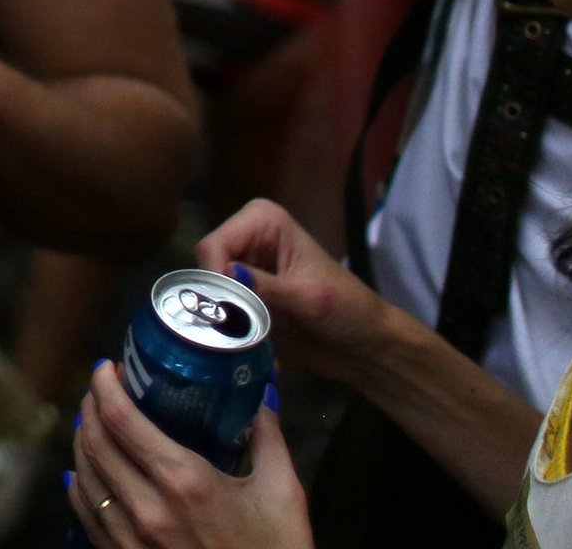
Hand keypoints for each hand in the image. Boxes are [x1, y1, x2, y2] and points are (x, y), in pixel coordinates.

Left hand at [73, 359, 310, 548]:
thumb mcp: (282, 491)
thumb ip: (268, 435)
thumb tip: (263, 391)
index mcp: (184, 480)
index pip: (121, 419)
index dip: (104, 386)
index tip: (106, 368)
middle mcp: (148, 507)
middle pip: (95, 442)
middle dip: (90, 406)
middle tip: (100, 389)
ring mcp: (132, 539)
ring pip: (84, 476)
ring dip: (82, 442)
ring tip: (93, 422)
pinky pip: (87, 515)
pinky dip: (79, 485)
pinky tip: (82, 471)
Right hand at [194, 199, 386, 381]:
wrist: (366, 346)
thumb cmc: (348, 310)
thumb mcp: (308, 298)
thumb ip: (265, 287)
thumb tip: (226, 275)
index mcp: (263, 221)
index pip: (214, 244)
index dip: (214, 278)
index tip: (227, 313)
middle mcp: (248, 240)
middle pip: (205, 269)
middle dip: (216, 302)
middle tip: (235, 332)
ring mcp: (245, 270)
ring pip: (208, 293)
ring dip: (221, 321)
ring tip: (242, 343)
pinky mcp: (246, 299)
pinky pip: (220, 312)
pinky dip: (230, 333)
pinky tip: (247, 348)